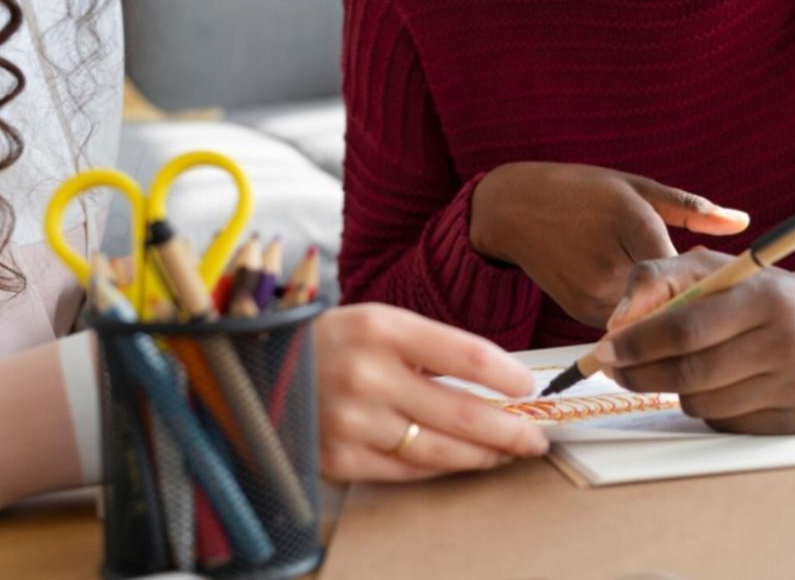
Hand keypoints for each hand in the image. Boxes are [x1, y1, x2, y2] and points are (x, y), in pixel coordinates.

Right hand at [314, 304, 550, 480]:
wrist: (257, 374)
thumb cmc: (334, 345)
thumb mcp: (380, 324)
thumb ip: (432, 350)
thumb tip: (499, 381)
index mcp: (382, 328)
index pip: (466, 355)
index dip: (507, 376)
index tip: (530, 387)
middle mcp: (368, 375)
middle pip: (462, 412)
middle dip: (511, 430)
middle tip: (537, 436)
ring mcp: (352, 421)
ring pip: (441, 449)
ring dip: (485, 454)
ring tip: (509, 451)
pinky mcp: (340, 458)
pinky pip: (409, 470)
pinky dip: (444, 468)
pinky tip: (466, 461)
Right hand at [468, 162, 749, 327]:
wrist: (516, 209)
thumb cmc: (584, 190)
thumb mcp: (639, 188)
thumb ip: (692, 210)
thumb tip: (743, 221)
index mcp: (633, 225)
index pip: (683, 274)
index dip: (708, 286)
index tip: (728, 291)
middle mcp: (611, 265)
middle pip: (668, 303)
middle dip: (691, 303)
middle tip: (713, 300)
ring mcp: (592, 293)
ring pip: (647, 320)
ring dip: (665, 314)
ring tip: (682, 301)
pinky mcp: (579, 311)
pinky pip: (623, 325)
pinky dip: (639, 319)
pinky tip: (649, 304)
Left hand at [597, 252, 794, 433]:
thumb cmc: (766, 291)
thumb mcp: (717, 266)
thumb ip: (658, 276)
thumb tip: (615, 322)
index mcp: (766, 298)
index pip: (687, 329)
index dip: (639, 342)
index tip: (604, 349)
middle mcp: (786, 344)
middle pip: (691, 374)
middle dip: (641, 373)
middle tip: (614, 368)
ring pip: (704, 404)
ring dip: (675, 389)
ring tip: (679, 366)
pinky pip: (727, 424)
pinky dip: (709, 406)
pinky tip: (721, 383)